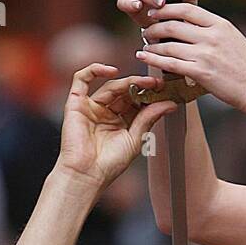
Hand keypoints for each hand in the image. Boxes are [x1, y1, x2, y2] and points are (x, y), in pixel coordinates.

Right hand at [55, 63, 175, 189]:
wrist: (87, 174)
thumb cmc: (109, 164)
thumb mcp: (135, 139)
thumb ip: (149, 118)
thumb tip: (170, 103)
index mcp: (120, 123)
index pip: (135, 103)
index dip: (148, 95)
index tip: (164, 90)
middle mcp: (105, 113)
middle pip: (124, 93)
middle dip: (140, 87)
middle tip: (157, 83)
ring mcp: (91, 107)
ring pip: (110, 86)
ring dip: (127, 82)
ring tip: (145, 82)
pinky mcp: (75, 103)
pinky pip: (82, 79)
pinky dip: (95, 70)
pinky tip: (112, 71)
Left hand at [136, 0, 245, 115]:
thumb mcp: (234, 41)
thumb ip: (215, 32)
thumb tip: (196, 29)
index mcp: (220, 24)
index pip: (187, 8)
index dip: (167, 8)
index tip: (157, 12)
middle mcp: (212, 36)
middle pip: (174, 24)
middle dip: (155, 25)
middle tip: (146, 29)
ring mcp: (206, 54)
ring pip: (169, 44)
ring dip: (152, 44)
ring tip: (144, 45)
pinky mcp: (201, 73)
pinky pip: (171, 64)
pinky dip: (154, 59)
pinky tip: (144, 56)